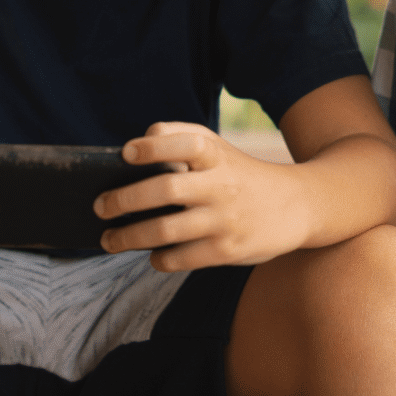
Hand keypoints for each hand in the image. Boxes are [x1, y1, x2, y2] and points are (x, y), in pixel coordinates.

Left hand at [95, 122, 309, 271]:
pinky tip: (151, 254)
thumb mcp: (219, 147)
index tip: (126, 154)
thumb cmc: (241, 173)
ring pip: (167, 230)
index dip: (154, 147)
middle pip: (166, 190)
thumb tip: (134, 145)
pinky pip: (182, 259)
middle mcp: (221, 185)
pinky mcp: (228, 250)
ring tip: (109, 239)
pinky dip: (159, 259)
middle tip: (99, 207)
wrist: (296, 205)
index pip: (185, 143)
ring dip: (129, 236)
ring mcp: (224, 220)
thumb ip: (179, 136)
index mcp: (217, 155)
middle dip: (124, 200)